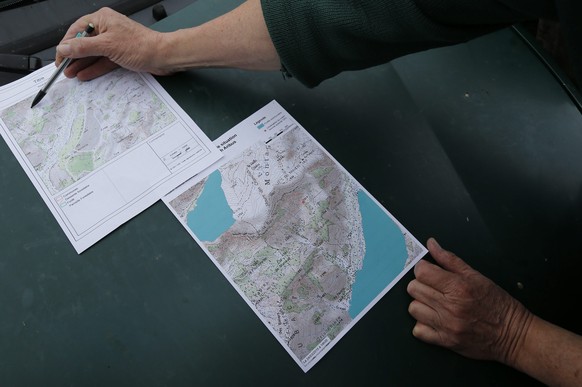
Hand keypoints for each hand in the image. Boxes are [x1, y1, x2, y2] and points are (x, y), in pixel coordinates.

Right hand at [56, 7, 171, 79]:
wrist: (163, 57)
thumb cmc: (141, 46)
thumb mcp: (107, 46)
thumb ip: (83, 48)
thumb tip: (64, 48)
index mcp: (102, 19)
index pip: (77, 31)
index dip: (66, 44)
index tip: (59, 57)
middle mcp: (108, 29)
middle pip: (84, 43)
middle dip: (73, 56)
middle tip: (64, 68)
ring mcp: (115, 42)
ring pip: (93, 53)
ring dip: (82, 64)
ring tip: (71, 74)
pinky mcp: (121, 54)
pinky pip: (103, 61)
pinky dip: (94, 68)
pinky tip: (85, 74)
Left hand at [407, 238, 532, 363]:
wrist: (514, 335)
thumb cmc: (498, 304)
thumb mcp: (476, 276)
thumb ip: (449, 259)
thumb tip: (431, 244)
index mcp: (458, 287)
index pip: (421, 272)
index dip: (423, 269)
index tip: (429, 271)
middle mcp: (450, 306)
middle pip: (414, 289)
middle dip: (421, 285)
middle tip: (434, 288)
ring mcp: (447, 326)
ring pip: (413, 309)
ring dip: (421, 304)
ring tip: (434, 304)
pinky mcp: (446, 342)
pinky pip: (418, 331)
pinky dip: (423, 325)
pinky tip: (434, 320)